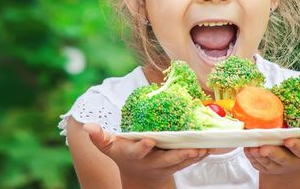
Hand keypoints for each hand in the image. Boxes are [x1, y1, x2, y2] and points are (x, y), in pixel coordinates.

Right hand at [84, 123, 208, 187]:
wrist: (139, 175)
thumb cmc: (124, 154)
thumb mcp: (110, 147)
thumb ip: (100, 137)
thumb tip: (86, 125)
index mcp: (135, 155)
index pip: (139, 152)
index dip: (143, 147)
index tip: (149, 140)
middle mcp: (152, 162)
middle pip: (167, 160)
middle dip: (179, 155)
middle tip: (191, 148)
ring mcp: (167, 165)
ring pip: (183, 162)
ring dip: (195, 155)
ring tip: (206, 146)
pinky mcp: (178, 164)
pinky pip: (192, 160)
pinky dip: (202, 154)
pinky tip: (212, 145)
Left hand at [244, 126, 299, 175]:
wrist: (291, 161)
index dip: (297, 146)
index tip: (289, 140)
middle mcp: (291, 161)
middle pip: (282, 158)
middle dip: (273, 153)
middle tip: (264, 148)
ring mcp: (277, 165)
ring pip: (266, 161)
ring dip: (258, 155)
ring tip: (252, 147)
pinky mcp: (264, 166)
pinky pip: (256, 162)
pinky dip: (251, 156)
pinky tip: (247, 148)